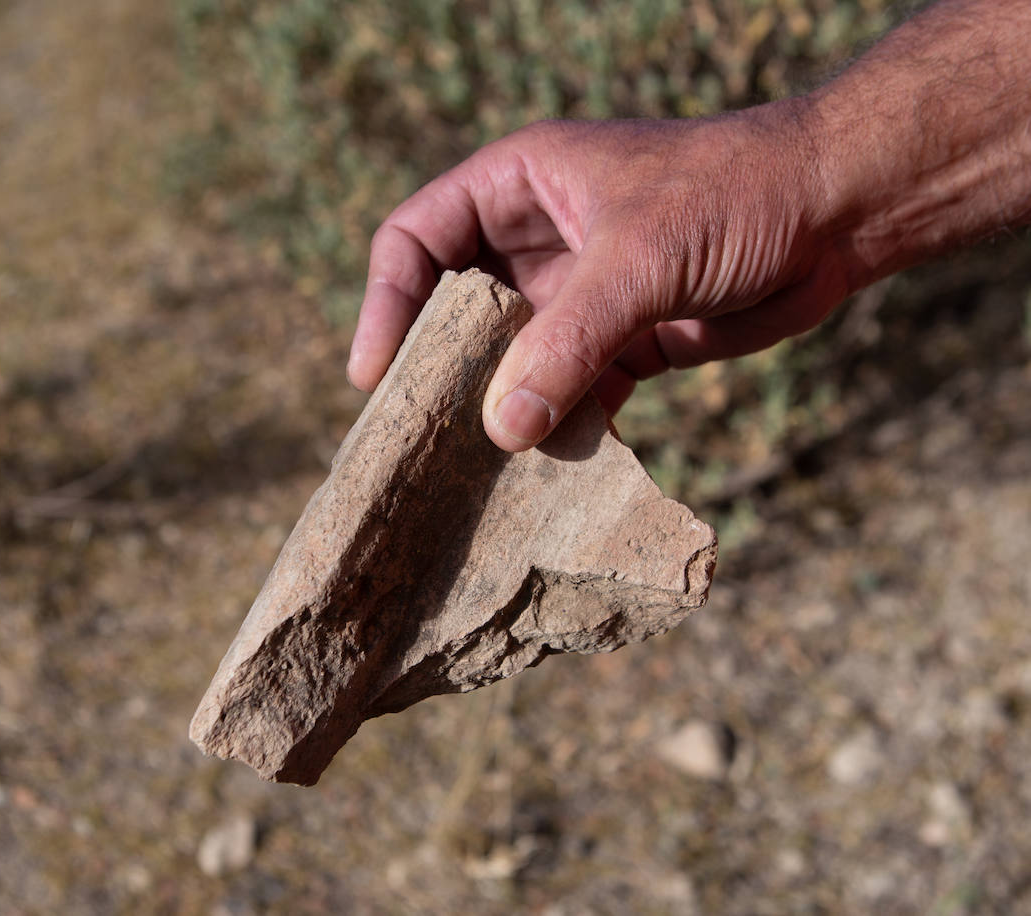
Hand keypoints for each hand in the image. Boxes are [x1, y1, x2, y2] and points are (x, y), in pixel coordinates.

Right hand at [348, 102, 851, 451]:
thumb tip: (502, 432)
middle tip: (417, 438)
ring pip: (511, 362)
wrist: (840, 212)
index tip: (374, 375)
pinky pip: (569, 393)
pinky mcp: (623, 342)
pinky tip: (555, 469)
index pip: (417, 240)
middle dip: (437, 372)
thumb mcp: (640, 258)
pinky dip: (561, 430)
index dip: (386, 304)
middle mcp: (537, 242)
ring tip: (478, 471)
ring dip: (499, 411)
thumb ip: (568, 342)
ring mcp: (579, 295)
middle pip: (454, 312)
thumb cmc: (736, 193)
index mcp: (518, 186)